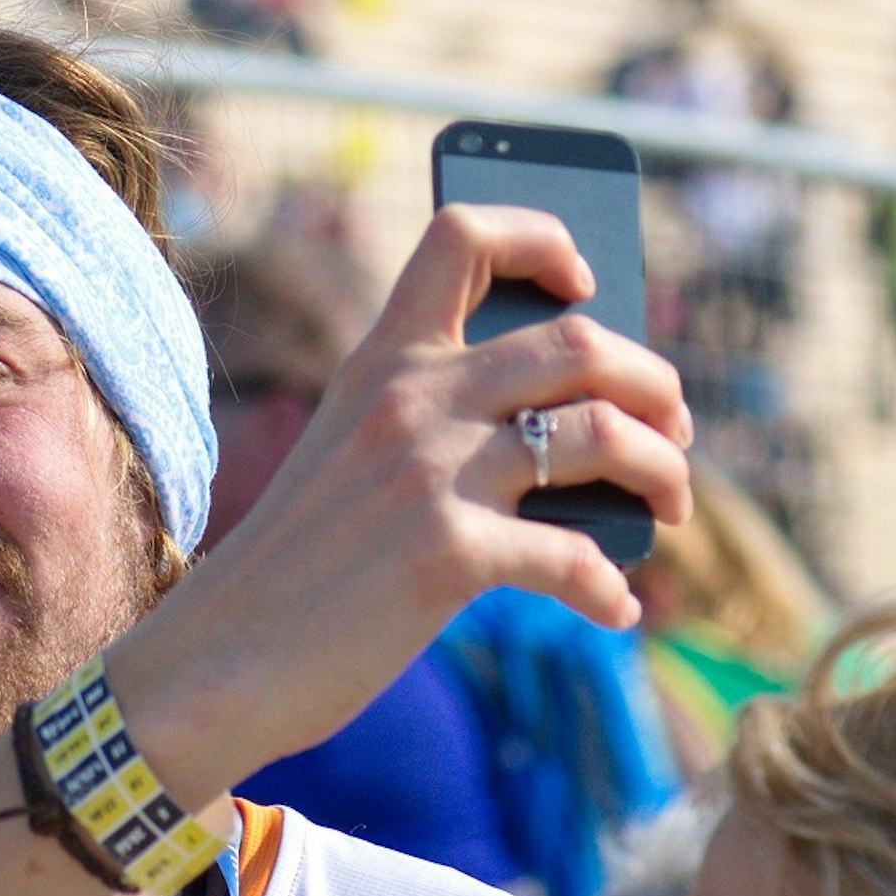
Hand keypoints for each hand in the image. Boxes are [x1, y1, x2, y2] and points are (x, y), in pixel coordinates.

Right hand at [125, 205, 692, 788]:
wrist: (220, 659)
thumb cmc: (302, 564)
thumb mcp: (352, 455)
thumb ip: (435, 419)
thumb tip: (578, 433)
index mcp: (381, 361)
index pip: (463, 236)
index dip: (546, 239)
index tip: (587, 286)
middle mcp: (410, 399)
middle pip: (578, 343)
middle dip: (656, 384)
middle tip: (675, 431)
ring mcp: (429, 474)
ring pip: (601, 435)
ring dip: (664, 472)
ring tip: (671, 508)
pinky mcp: (446, 555)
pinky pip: (576, 558)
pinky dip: (612, 588)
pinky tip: (615, 610)